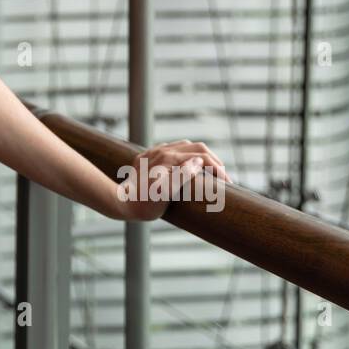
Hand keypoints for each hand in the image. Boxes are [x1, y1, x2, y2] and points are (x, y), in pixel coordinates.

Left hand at [115, 139, 231, 221]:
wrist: (121, 202)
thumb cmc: (145, 203)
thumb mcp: (165, 193)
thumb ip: (183, 175)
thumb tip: (199, 162)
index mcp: (169, 159)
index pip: (202, 157)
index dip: (218, 168)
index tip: (227, 183)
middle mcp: (162, 151)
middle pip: (197, 147)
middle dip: (213, 160)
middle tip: (223, 176)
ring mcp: (155, 152)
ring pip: (186, 145)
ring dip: (201, 155)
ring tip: (210, 171)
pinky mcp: (149, 157)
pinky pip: (172, 149)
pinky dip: (186, 155)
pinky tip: (189, 166)